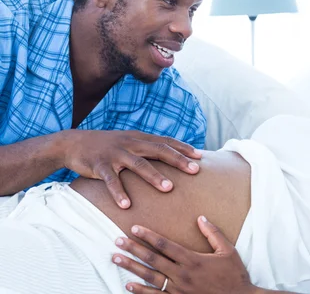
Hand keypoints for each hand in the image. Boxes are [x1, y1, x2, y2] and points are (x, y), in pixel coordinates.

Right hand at [59, 129, 200, 207]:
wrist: (73, 143)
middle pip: (158, 150)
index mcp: (139, 138)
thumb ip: (148, 146)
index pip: (165, 142)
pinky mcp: (99, 165)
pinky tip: (127, 205)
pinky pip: (111, 180)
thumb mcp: (129, 141)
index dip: (183, 148)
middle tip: (195, 170)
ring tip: (169, 188)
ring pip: (138, 164)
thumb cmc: (107, 146)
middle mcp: (130, 143)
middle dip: (178, 160)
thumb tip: (172, 155)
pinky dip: (119, 192)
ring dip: (154, 176)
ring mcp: (115, 154)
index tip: (201, 157)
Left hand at [113, 216, 254, 293]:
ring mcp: (178, 290)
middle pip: (152, 259)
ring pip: (149, 277)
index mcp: (193, 260)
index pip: (165, 245)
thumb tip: (201, 218)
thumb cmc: (234, 276)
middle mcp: (182, 274)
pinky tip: (128, 285)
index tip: (135, 228)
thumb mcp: (228, 251)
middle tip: (117, 240)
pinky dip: (140, 291)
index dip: (148, 236)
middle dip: (133, 248)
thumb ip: (213, 234)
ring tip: (116, 258)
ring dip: (131, 267)